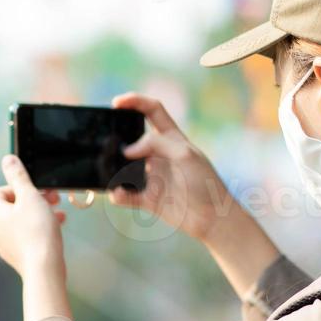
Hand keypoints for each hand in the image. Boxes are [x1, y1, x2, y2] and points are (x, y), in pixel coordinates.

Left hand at [0, 155, 66, 277]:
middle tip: (51, 197)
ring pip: (21, 221)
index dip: (15, 187)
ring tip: (58, 212)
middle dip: (32, 199)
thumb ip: (18, 177)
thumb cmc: (37, 232)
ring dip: (39, 212)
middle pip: (10, 207)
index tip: (32, 189)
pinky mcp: (18, 256)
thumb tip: (7, 159)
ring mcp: (6, 245)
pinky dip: (40, 228)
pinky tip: (57, 226)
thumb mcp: (30, 197)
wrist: (44, 269)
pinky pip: (27, 235)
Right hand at [109, 92, 278, 297]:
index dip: (135, 102)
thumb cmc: (205, 183)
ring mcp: (151, 176)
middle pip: (132, 139)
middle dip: (117, 138)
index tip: (116, 103)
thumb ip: (157, 144)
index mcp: (171, 139)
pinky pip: (125, 194)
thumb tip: (128, 150)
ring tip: (108, 168)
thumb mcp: (185, 155)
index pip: (152, 111)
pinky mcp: (147, 198)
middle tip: (107, 142)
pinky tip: (119, 193)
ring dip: (113, 167)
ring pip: (124, 167)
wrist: (213, 218)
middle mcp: (158, 155)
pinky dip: (118, 194)